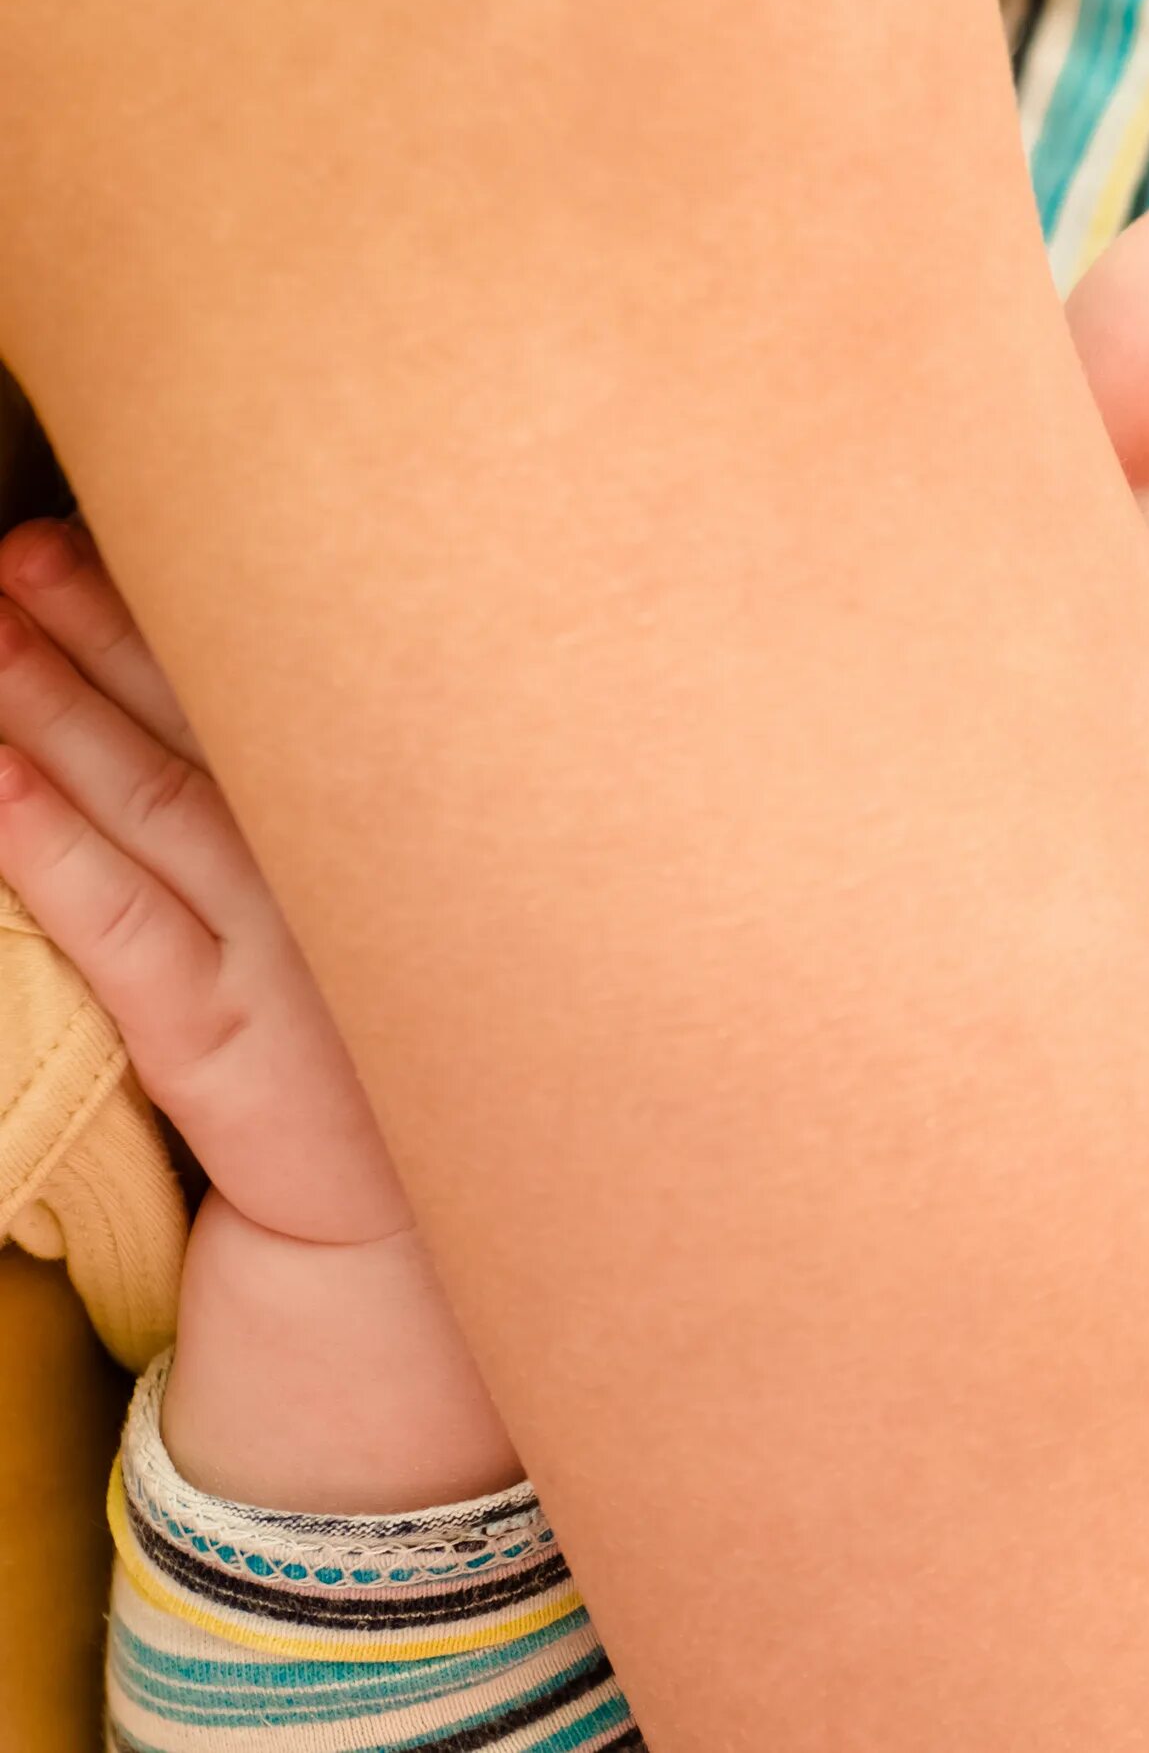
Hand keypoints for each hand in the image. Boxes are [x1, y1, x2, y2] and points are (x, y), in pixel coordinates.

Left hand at [0, 519, 512, 1509]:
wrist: (416, 1290)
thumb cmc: (414, 1098)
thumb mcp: (446, 960)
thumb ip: (413, 840)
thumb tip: (337, 717)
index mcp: (440, 857)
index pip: (324, 702)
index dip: (220, 612)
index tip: (163, 518)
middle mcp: (378, 895)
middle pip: (227, 728)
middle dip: (114, 627)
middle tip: (26, 546)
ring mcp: (303, 969)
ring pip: (157, 803)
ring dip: (55, 703)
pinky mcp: (228, 1051)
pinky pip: (116, 923)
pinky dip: (41, 837)